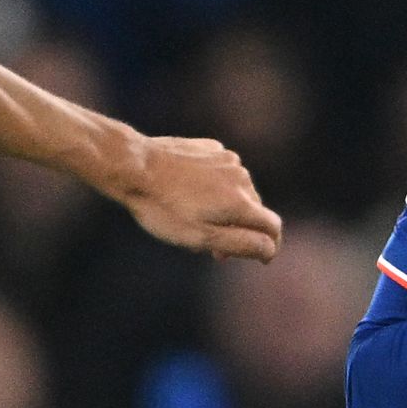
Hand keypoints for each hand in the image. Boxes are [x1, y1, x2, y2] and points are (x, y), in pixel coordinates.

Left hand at [116, 133, 283, 261]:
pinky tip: (190, 193)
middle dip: (240, 230)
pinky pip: (222, 173)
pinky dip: (214, 187)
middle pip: (254, 210)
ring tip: (196, 218)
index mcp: (241, 202)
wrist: (133, 166)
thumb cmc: (163, 208)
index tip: (259, 258)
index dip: (269, 246)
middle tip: (212, 248)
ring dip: (226, 208)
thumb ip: (241, 244)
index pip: (273, 227)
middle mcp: (241, 177)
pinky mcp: (210, 149)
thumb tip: (270, 249)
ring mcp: (226, 159)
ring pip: (238, 191)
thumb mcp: (201, 237)